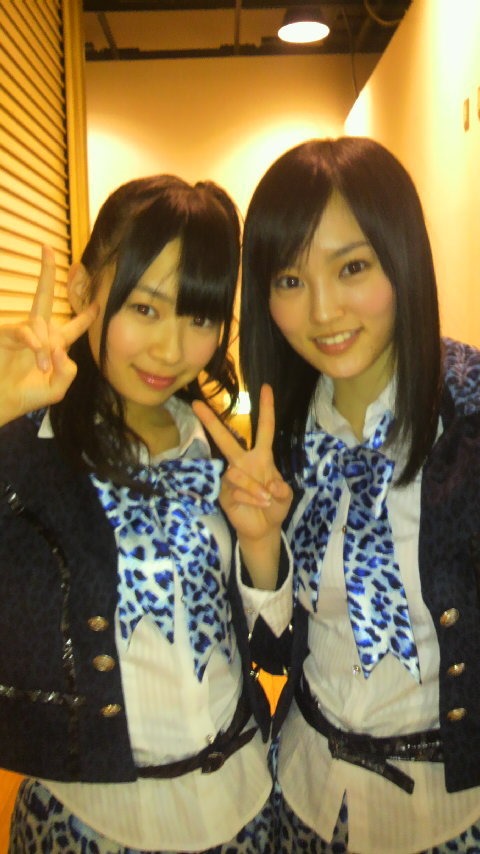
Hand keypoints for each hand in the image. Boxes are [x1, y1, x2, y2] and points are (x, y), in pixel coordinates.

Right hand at [0, 246, 97, 426]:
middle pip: (45, 298)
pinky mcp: (6, 334)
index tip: (98, 303)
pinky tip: (37, 359)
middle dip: (46, 273)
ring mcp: (21, 332)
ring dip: (43, 347)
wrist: (3, 401)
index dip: (86, 316)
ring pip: (40, 324)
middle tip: (47, 248)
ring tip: (41, 368)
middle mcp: (38, 333)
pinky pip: (25, 331)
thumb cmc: (27, 395)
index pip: (74, 327)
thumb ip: (67, 371)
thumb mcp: (58, 388)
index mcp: (54, 345)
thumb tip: (59, 349)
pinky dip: (33, 344)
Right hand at [192, 385, 291, 588]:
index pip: (264, 428)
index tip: (267, 387)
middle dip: (211, 421)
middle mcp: (243, 462)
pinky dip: (252, 498)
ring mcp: (230, 477)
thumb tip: (270, 485)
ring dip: (255, 488)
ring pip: (237, 473)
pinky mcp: (223, 492)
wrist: (264, 529)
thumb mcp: (285, 496)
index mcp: (261, 457)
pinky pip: (236, 490)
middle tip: (196, 404)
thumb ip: (282, 489)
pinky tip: (260, 504)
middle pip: (226, 438)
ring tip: (266, 499)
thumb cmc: (274, 506)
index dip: (267, 408)